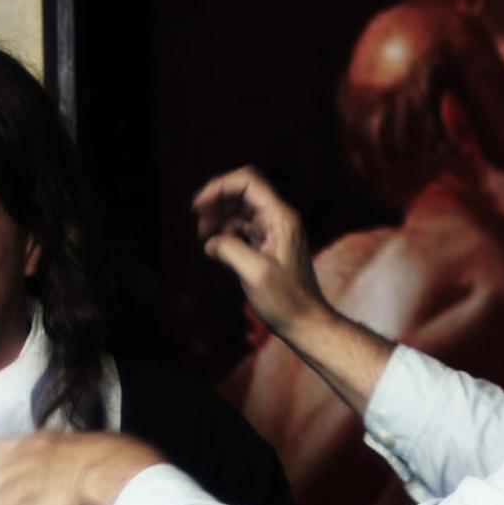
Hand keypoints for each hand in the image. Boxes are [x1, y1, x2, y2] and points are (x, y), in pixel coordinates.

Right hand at [192, 167, 329, 337]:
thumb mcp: (255, 273)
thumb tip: (211, 241)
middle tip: (199, 224)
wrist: (305, 322)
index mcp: (280, 218)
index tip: (198, 206)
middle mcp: (279, 219)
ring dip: (219, 218)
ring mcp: (274, 231)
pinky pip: (243, 228)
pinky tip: (216, 247)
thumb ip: (230, 249)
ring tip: (205, 237)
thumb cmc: (286, 301)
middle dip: (217, 202)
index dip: (219, 187)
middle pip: (242, 192)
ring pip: (241, 210)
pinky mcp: (269, 245)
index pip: (248, 182)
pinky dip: (227, 232)